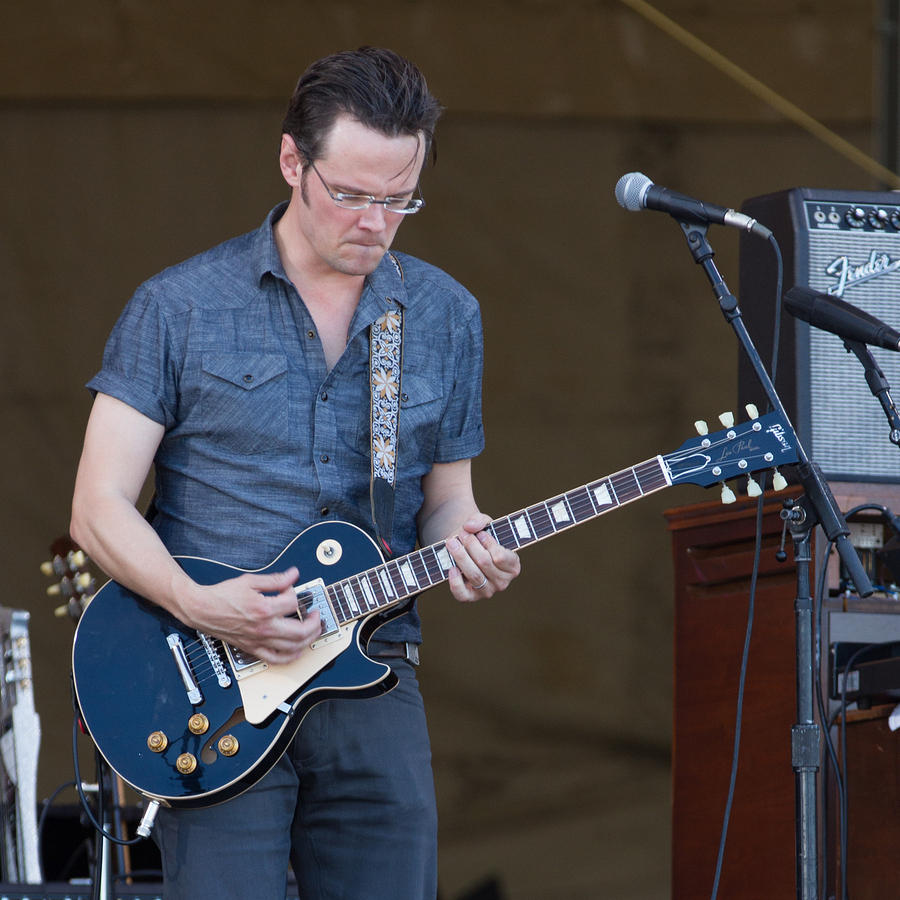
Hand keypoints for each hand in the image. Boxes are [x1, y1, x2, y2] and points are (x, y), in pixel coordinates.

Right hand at [181, 567, 320, 664]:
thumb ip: (275, 579)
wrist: (202, 609)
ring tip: (313, 630)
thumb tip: (293, 575)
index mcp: (263, 608)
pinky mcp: (253, 649)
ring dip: (308, 640)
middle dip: (314, 622)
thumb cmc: (222, 595)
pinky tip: (298, 650)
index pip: (293, 602)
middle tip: (316, 614)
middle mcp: (263, 628)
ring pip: (293, 648)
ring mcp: (258, 641)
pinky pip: (276, 659)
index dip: (296, 592)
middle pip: (300, 631)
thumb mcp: (250, 581)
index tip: (291, 588)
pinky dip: (291, 657)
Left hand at [446, 515, 520, 601]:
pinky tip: (451, 568)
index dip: (488, 544)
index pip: (500, 557)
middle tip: (462, 533)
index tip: (480, 534)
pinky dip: (455, 582)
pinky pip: (462, 594)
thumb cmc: (480, 537)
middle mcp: (503, 582)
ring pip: (474, 575)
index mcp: (513, 566)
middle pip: (485, 563)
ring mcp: (487, 591)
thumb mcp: (484, 524)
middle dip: (471, 545)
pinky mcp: (470, 597)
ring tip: (451, 542)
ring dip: (460, 557)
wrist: (466, 548)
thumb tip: (469, 526)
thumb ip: (480, 520)